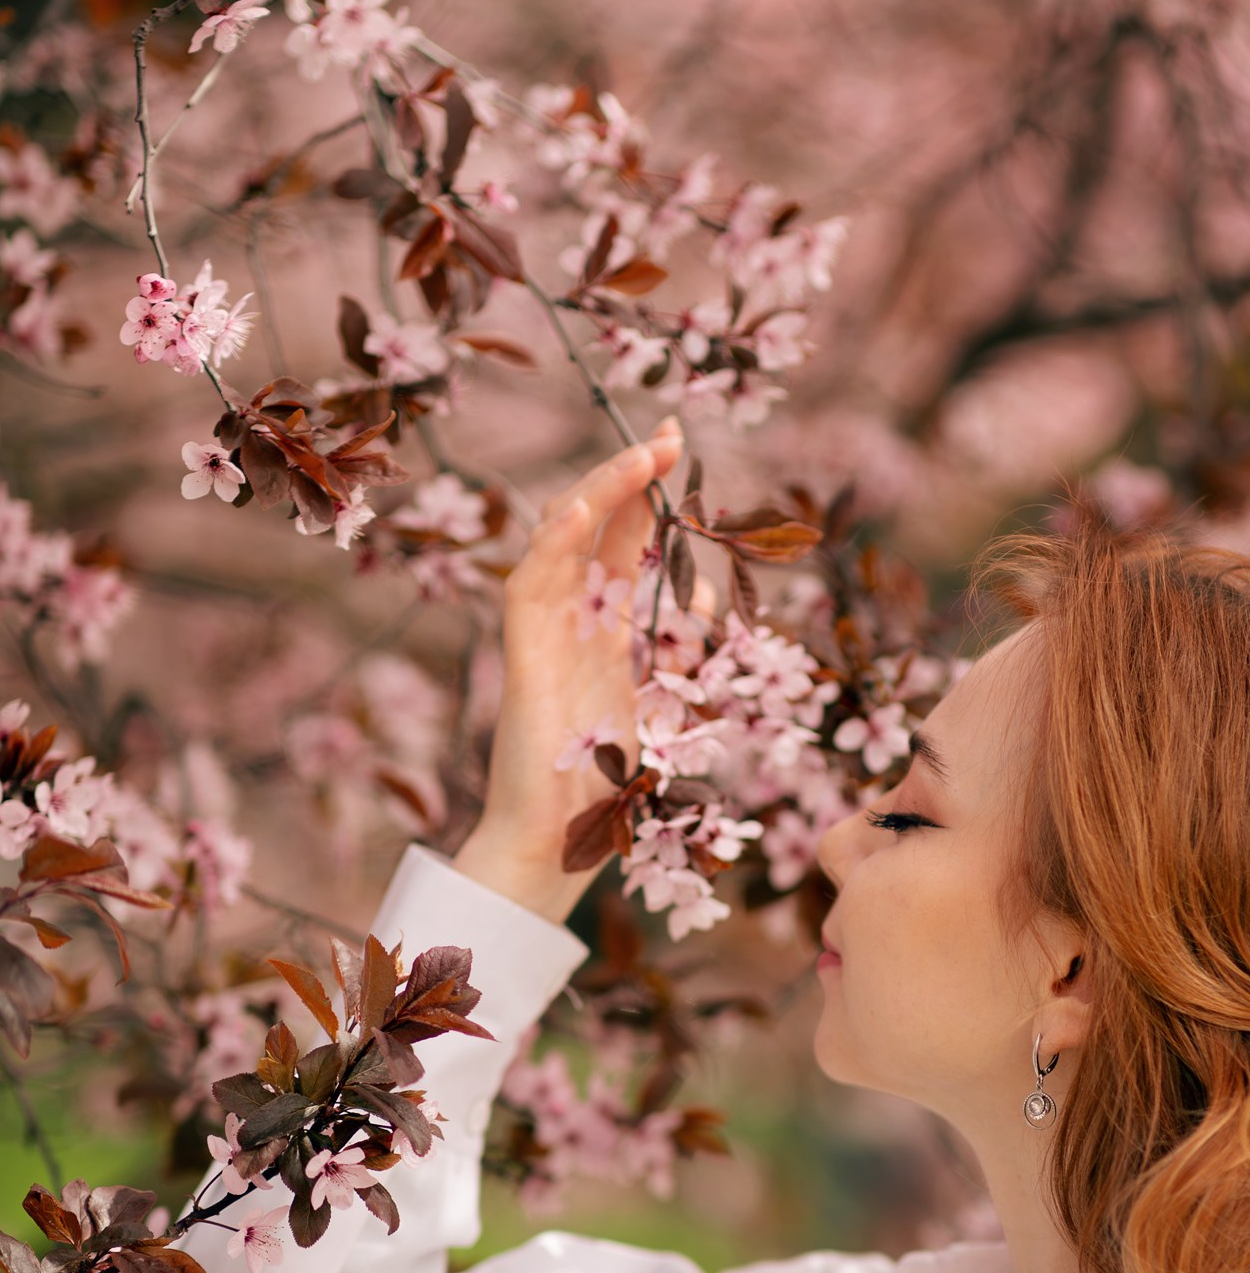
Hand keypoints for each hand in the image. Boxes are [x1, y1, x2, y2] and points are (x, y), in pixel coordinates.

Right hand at [452, 418, 682, 922]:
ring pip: (561, 537)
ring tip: (641, 455)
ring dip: (601, 491)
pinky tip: (584, 507)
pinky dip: (556, 541)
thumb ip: (680, 650)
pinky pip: (531, 583)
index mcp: (607, 625)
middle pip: (597, 524)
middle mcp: (573, 616)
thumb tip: (705, 603)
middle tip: (670, 435)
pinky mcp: (522, 652)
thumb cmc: (608, 780)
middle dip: (632, 475)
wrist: (560, 837)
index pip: (627, 538)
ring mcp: (543, 629)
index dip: (650, 491)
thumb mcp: (665, 700)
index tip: (680, 447)